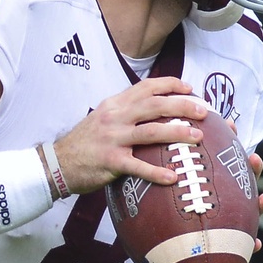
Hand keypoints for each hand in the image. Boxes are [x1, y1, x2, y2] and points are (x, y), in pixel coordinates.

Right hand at [51, 79, 207, 192]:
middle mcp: (115, 117)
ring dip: (177, 134)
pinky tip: (173, 177)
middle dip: (182, 106)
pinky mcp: (110, 161)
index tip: (190, 88)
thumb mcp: (104, 118)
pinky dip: (156, 172)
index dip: (170, 85)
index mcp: (115, 104)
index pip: (146, 87)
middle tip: (204, 111)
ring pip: (150, 132)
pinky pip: (137, 166)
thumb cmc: (86, 142)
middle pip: (154, 106)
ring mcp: (113, 138)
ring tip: (198, 138)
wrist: (58, 162)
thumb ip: (126, 111)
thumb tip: (153, 107)